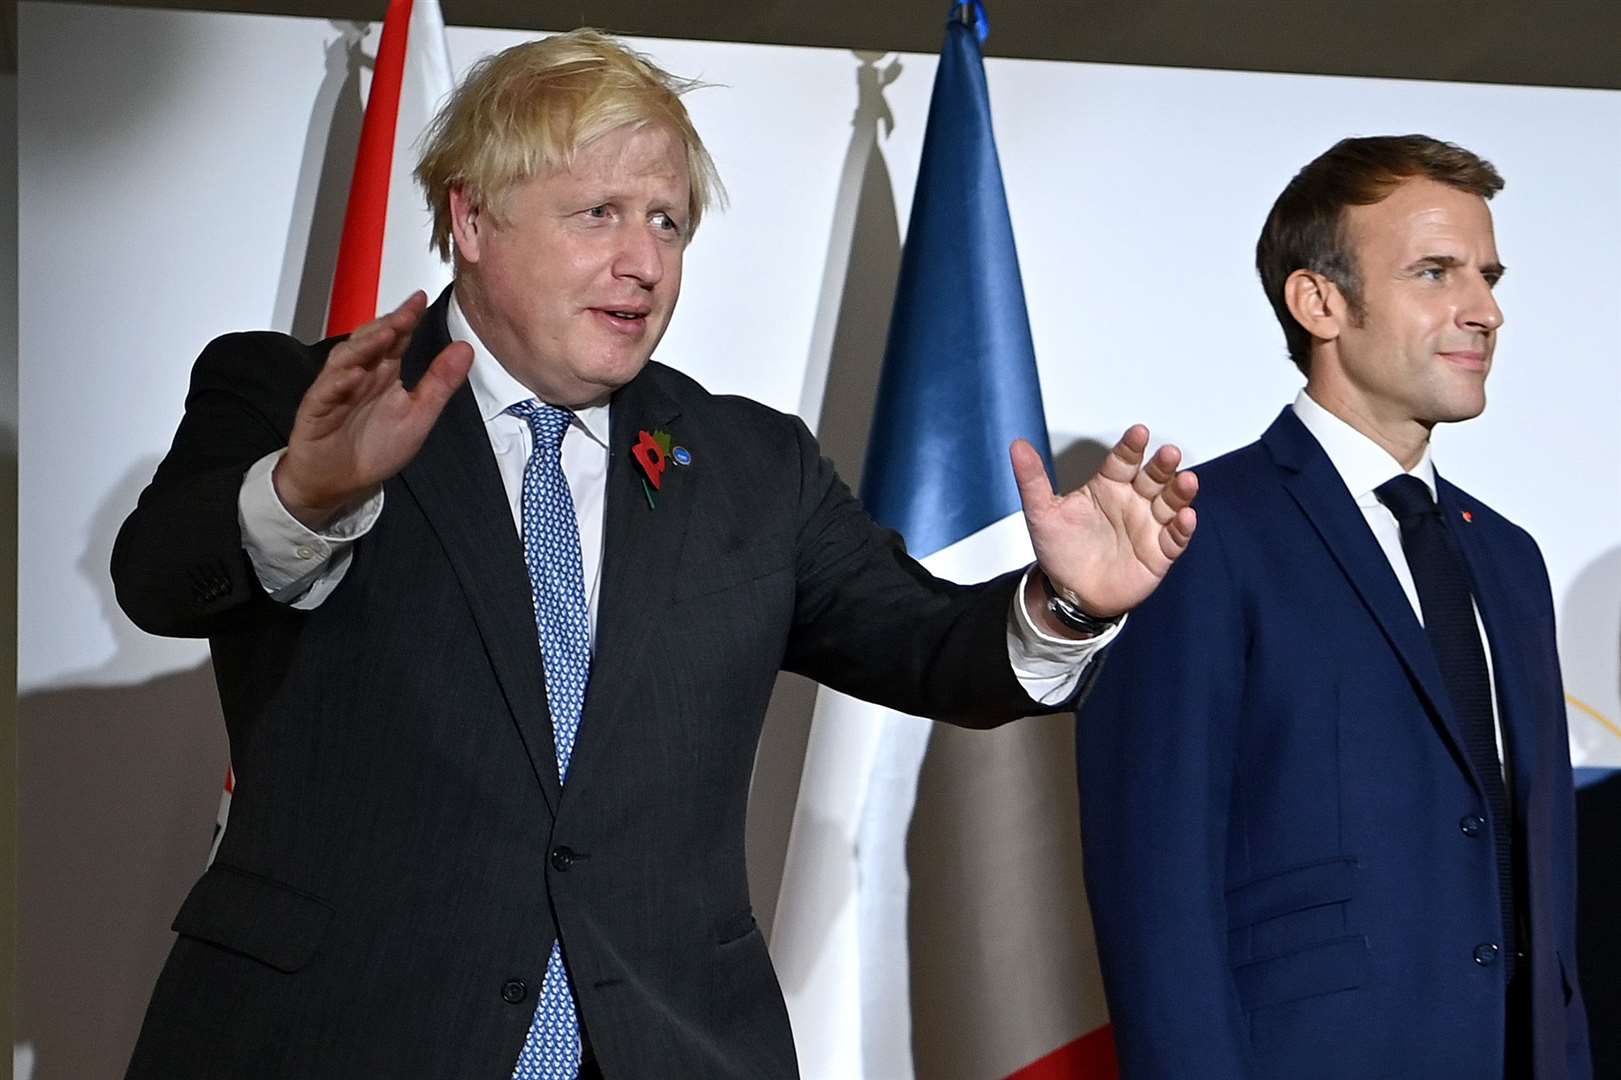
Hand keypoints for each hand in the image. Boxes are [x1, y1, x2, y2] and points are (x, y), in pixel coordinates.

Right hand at [274, 291, 472, 529]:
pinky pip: (326, 393)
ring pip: (346, 359)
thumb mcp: (418, 416)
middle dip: (387, 326)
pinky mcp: (316, 411)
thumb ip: (440, 384)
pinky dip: (340, 383)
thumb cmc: (375, 447)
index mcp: (383, 373)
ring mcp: (335, 390)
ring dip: (364, 346)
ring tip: (385, 334)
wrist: (339, 481)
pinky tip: (355, 375)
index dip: (407, 318)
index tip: (421, 298)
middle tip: (406, 313)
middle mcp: (359, 375)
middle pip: (369, 342)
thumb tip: (466, 348)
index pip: (395, 339)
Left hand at [1012, 425, 1197, 624]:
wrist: (1071, 593)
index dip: (1132, 447)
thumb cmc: (1061, 550)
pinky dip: (1183, 528)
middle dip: (1162, 465)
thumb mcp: (1041, 513)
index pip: (1123, 460)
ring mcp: (1148, 526)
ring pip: (1170, 503)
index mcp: (1108, 486)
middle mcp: (1132, 501)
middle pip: (1153, 477)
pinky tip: (1186, 517)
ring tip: (1186, 481)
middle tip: (1169, 453)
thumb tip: (1017, 446)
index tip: (1139, 432)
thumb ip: (1032, 479)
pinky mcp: (1159, 552)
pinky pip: (1175, 537)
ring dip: (1180, 492)